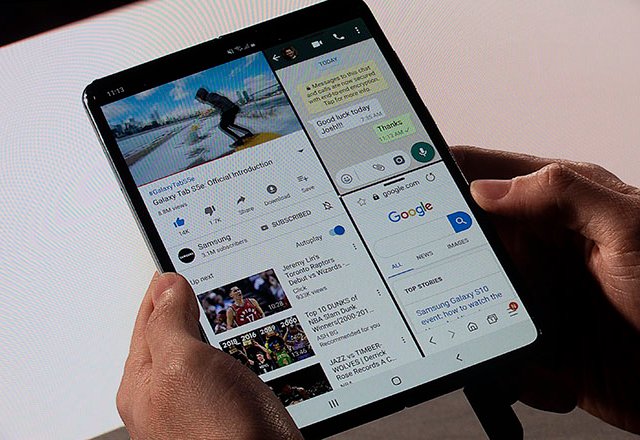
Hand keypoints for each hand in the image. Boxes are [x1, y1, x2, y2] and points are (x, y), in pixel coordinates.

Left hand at [117, 273, 302, 439]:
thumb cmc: (219, 436)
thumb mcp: (183, 366)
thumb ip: (168, 323)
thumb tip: (166, 285)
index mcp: (145, 380)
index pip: (149, 316)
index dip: (162, 285)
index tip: (175, 258)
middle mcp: (166, 395)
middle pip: (169, 333)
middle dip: (181, 303)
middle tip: (191, 274)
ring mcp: (197, 405)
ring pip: (197, 351)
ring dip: (204, 324)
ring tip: (207, 300)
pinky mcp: (227, 413)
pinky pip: (220, 369)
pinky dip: (225, 348)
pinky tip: (234, 345)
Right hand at [452, 146, 639, 433]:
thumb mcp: (627, 228)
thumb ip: (561, 193)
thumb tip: (487, 187)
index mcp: (556, 207)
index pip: (485, 176)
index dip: (442, 172)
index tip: (404, 183)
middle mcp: (539, 248)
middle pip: (464, 244)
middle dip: (449, 268)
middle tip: (463, 291)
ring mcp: (534, 296)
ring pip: (471, 301)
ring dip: (481, 328)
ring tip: (527, 348)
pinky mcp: (536, 342)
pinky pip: (495, 350)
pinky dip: (509, 371)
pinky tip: (551, 377)